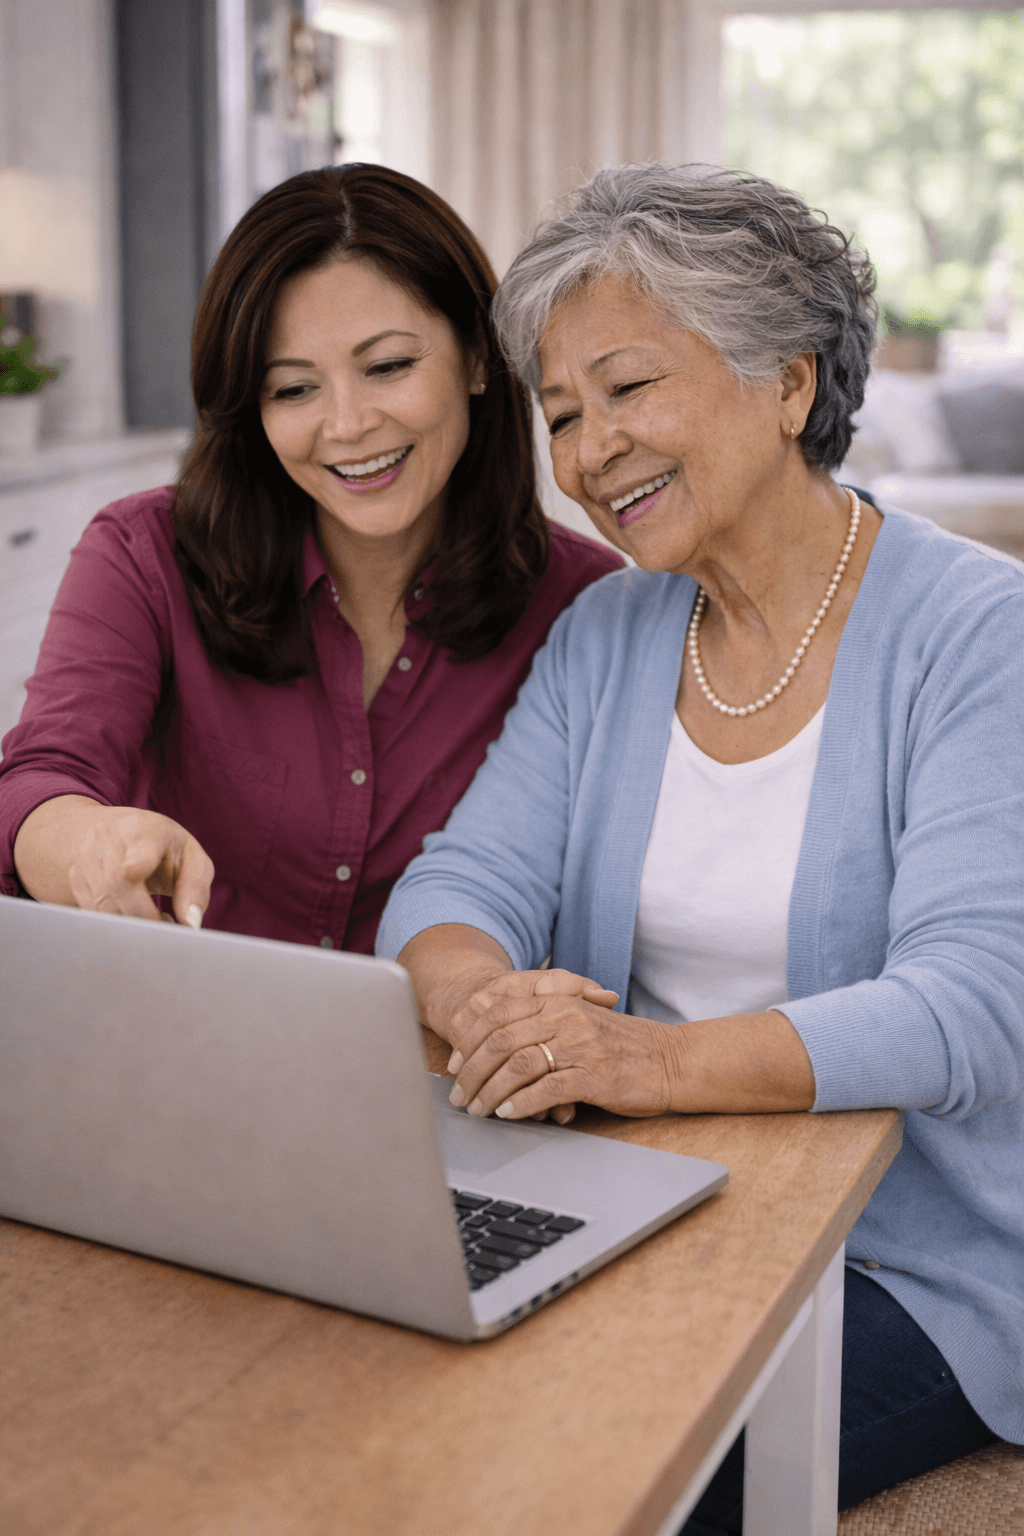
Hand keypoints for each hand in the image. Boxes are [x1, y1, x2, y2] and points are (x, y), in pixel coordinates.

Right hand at [66, 805, 213, 926]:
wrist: (119, 829)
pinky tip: (132, 916)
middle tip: (167, 927)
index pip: (133, 851)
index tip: (133, 878)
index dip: (132, 869)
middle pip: (118, 888)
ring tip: (154, 920)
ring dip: (131, 925)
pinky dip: (115, 923)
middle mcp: (107, 839)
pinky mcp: (75, 878)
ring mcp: (86, 858)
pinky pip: (92, 913)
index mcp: (143, 830)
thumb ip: (195, 888)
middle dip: (145, 918)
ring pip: (103, 906)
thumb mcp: (191, 857)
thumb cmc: (164, 847)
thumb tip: (190, 924)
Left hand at [447, 976, 675, 1121]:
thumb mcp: (579, 1023)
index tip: (453, 1067)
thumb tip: (493, 1045)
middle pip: (499, 1041)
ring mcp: (579, 1045)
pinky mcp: (594, 1075)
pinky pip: (547, 1088)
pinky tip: (509, 1115)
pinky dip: (522, 1104)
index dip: (468, 1042)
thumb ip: (540, 1025)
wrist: (671, 1060)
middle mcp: (564, 1018)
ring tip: (478, 1110)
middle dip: (471, 1072)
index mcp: (557, 1001)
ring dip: (490, 1092)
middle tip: (459, 1096)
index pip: (497, 1015)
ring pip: (517, 1065)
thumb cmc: (621, 1046)